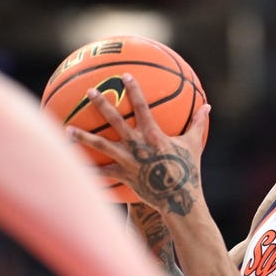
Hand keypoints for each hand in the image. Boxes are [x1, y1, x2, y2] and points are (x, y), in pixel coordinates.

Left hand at [68, 73, 208, 216]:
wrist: (179, 199)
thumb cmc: (189, 171)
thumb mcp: (194, 145)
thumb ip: (197, 124)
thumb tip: (208, 107)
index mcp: (154, 135)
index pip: (142, 106)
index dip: (133, 89)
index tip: (124, 76)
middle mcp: (138, 145)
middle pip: (115, 121)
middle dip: (101, 104)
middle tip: (89, 91)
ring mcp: (128, 160)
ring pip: (101, 145)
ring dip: (83, 137)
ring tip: (67, 129)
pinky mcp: (123, 175)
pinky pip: (102, 173)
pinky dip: (88, 170)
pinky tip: (73, 167)